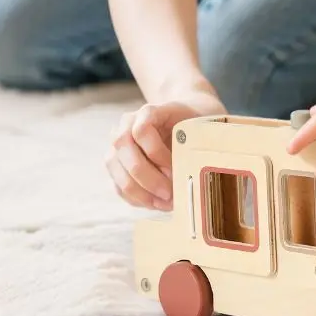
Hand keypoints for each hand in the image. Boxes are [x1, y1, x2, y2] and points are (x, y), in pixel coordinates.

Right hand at [105, 87, 224, 209]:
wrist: (185, 117)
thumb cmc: (193, 123)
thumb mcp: (198, 124)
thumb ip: (195, 142)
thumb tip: (194, 170)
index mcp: (147, 112)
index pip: (141, 131)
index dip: (157, 153)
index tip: (175, 168)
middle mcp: (126, 126)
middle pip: (125, 152)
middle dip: (148, 178)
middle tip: (170, 194)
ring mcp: (118, 147)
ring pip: (119, 173)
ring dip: (142, 193)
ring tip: (166, 204)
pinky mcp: (117, 166)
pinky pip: (119, 187)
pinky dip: (138, 199)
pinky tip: (158, 204)